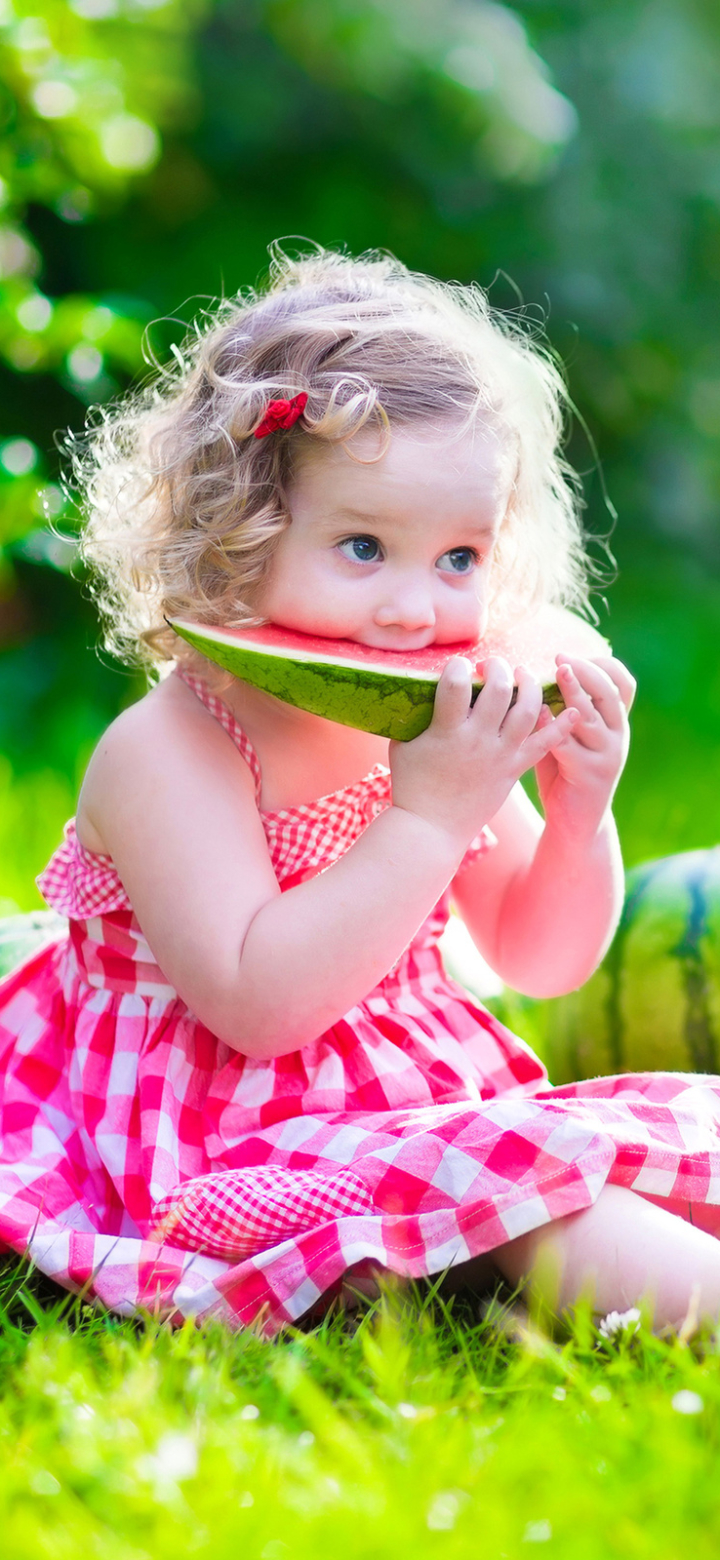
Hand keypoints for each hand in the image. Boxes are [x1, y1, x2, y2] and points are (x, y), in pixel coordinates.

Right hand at [390, 654, 578, 853]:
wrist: (432, 829)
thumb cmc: (412, 785)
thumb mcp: (404, 745)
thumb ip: (414, 715)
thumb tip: (417, 686)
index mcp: (446, 731)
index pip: (456, 683)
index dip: (457, 666)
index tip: (457, 667)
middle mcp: (478, 740)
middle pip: (499, 690)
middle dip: (497, 668)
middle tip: (491, 666)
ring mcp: (500, 755)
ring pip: (527, 711)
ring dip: (529, 685)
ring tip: (522, 675)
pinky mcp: (514, 770)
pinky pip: (544, 745)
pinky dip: (561, 726)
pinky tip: (574, 709)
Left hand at [534, 654, 635, 840]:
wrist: (576, 821)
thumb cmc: (567, 771)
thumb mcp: (572, 735)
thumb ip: (562, 708)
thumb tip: (534, 672)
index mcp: (616, 722)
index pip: (623, 684)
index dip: (602, 664)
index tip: (575, 654)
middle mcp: (618, 735)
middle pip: (609, 694)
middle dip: (585, 671)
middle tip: (561, 659)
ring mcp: (607, 755)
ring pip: (591, 716)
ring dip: (574, 691)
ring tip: (558, 673)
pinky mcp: (589, 775)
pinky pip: (569, 745)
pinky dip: (553, 726)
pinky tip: (538, 712)